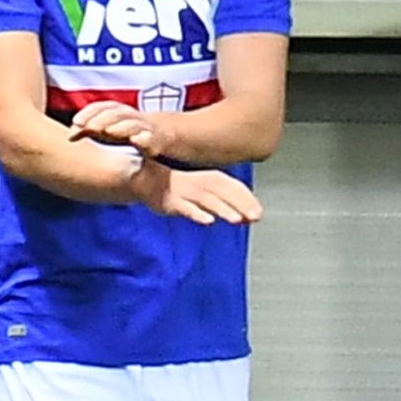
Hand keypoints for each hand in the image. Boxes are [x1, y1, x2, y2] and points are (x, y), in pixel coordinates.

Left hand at [69, 101, 164, 155]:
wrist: (165, 134)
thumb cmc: (128, 132)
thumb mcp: (109, 129)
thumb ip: (89, 130)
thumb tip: (70, 135)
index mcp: (118, 113)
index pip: (103, 107)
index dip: (90, 112)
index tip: (75, 122)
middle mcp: (131, 117)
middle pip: (117, 114)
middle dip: (102, 119)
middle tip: (88, 127)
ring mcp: (146, 127)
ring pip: (134, 124)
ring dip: (121, 127)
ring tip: (108, 131)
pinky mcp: (158, 140)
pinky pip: (152, 138)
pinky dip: (145, 139)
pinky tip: (136, 140)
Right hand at [130, 161, 261, 224]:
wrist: (141, 179)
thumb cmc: (176, 189)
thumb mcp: (198, 191)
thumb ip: (219, 203)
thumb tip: (244, 217)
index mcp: (206, 179)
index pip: (230, 186)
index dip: (245, 198)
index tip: (259, 211)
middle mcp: (197, 184)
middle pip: (222, 193)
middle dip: (239, 204)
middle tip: (256, 217)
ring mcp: (182, 192)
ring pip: (206, 200)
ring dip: (222, 209)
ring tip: (236, 220)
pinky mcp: (168, 201)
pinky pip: (184, 207)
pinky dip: (196, 213)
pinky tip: (208, 221)